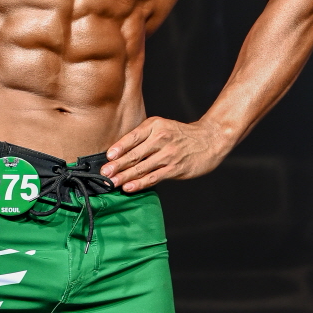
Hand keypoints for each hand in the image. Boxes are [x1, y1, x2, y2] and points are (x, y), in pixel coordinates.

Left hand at [101, 117, 232, 192]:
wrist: (209, 139)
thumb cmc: (181, 135)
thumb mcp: (162, 126)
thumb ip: (144, 137)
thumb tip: (120, 152)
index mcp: (155, 125)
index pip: (132, 137)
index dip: (119, 148)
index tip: (108, 157)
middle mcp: (161, 138)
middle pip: (134, 154)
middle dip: (117, 165)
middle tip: (104, 173)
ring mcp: (168, 154)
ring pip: (142, 167)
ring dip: (124, 176)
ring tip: (111, 182)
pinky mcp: (175, 168)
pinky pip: (153, 177)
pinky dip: (140, 183)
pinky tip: (129, 187)